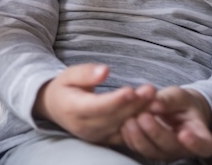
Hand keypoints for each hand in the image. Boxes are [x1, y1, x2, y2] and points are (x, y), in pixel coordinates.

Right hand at [34, 64, 148, 145]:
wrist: (57, 108)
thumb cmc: (65, 87)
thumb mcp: (69, 74)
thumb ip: (86, 73)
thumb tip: (105, 71)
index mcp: (73, 109)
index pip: (97, 107)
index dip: (115, 100)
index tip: (131, 90)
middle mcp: (84, 127)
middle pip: (113, 117)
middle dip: (134, 104)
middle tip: (151, 90)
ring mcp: (96, 136)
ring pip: (122, 126)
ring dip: (140, 113)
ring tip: (155, 98)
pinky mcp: (105, 140)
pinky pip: (125, 134)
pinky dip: (139, 123)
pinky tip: (151, 111)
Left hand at [120, 85, 211, 160]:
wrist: (176, 112)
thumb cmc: (182, 104)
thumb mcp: (180, 96)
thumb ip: (170, 100)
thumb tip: (155, 104)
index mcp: (200, 136)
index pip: (203, 145)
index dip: (195, 143)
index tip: (185, 135)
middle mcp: (184, 149)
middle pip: (171, 146)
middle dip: (156, 132)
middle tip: (144, 116)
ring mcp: (166, 153)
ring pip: (152, 151)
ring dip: (139, 137)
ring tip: (130, 120)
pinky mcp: (149, 151)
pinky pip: (138, 148)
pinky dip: (130, 137)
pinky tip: (124, 124)